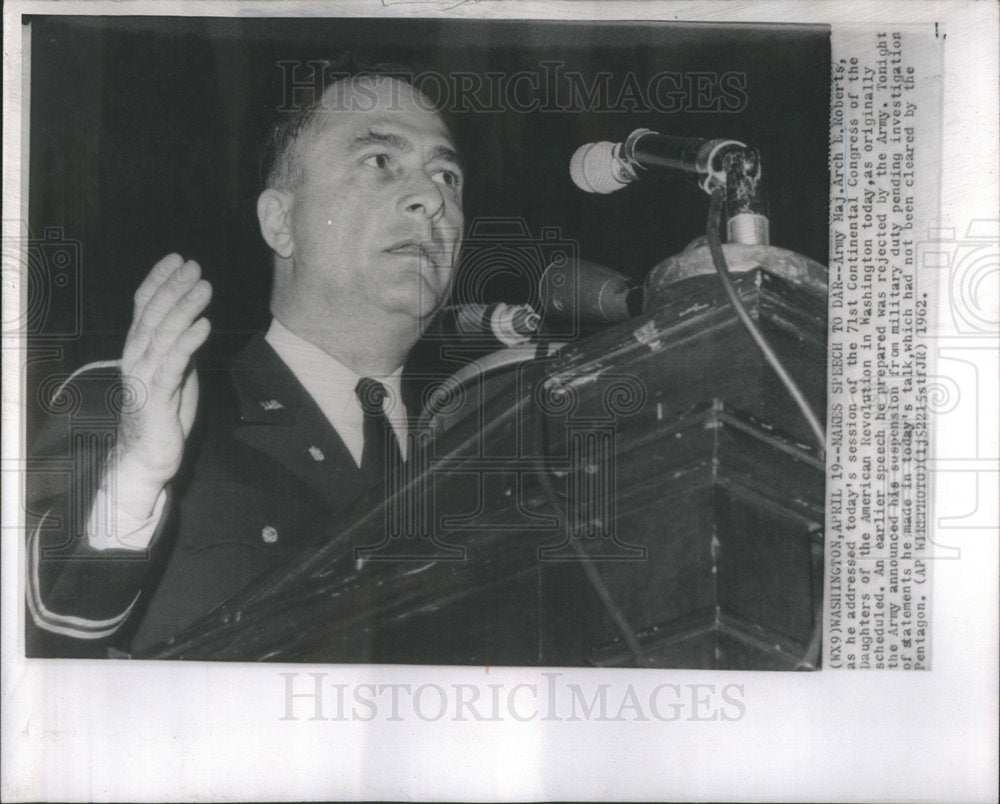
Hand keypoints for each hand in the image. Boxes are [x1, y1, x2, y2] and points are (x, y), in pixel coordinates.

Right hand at [111, 254, 211, 517]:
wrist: (146, 458)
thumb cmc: (163, 415)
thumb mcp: (175, 374)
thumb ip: (179, 348)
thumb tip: (195, 323)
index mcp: (138, 350)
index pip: (144, 307)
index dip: (160, 281)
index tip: (178, 259)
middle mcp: (136, 358)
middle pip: (154, 314)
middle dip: (175, 287)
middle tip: (195, 267)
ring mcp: (144, 376)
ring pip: (164, 334)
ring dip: (185, 308)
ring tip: (204, 287)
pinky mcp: (157, 396)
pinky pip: (174, 363)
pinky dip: (189, 341)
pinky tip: (205, 325)